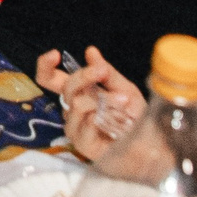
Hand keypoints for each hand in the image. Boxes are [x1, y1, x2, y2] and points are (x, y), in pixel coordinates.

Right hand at [36, 46, 144, 161]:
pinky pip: (86, 123)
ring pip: (77, 104)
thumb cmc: (135, 118)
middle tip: (103, 71)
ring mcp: (75, 128)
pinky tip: (118, 119)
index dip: (45, 66)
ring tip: (124, 101)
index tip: (55, 54)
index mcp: (78, 94)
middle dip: (85, 75)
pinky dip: (103, 117)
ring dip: (103, 99)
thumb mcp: (125, 89)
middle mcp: (72, 110)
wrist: (151, 145)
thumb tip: (90, 51)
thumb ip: (107, 73)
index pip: (49, 79)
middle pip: (66, 87)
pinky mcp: (83, 144)